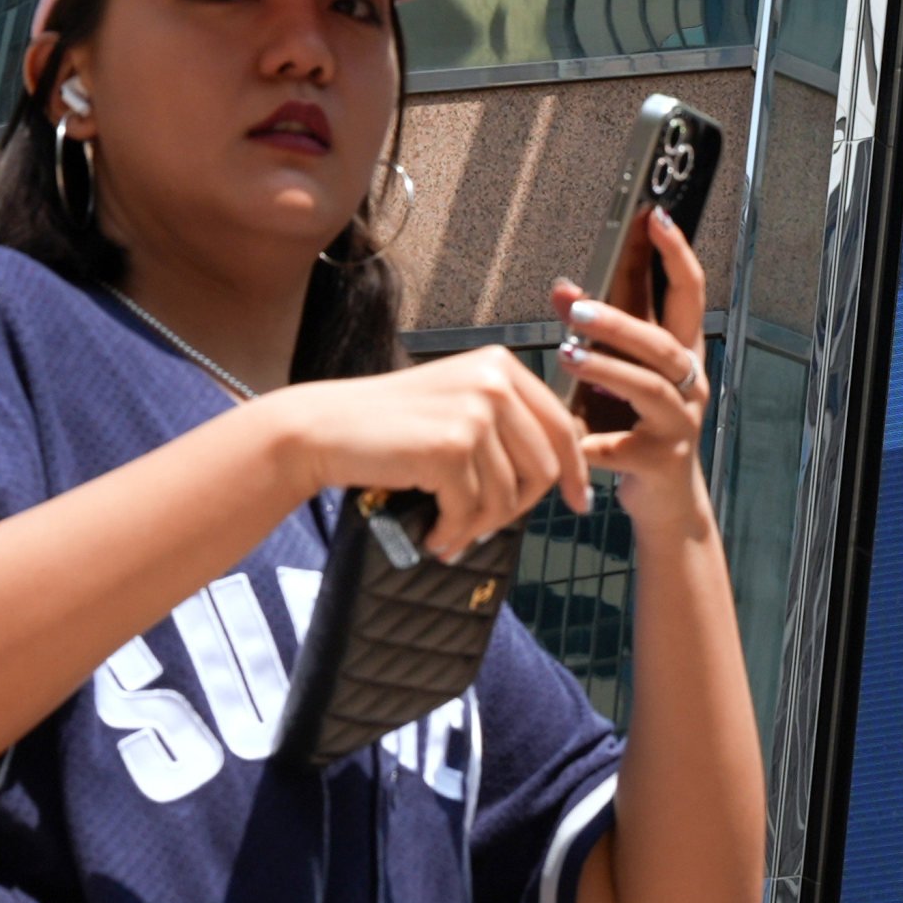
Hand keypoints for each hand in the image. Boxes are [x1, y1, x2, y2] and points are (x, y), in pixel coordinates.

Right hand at [254, 348, 587, 560]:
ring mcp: (475, 412)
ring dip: (480, 527)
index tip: (579, 501)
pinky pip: (472, 511)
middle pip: (543, 466)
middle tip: (485, 530)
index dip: (575, 470)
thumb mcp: (458, 404)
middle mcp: (495, 381)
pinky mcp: (451, 447)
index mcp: (501, 366)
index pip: (561, 425)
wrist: (323, 429)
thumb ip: (507, 423)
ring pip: (508, 496)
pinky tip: (434, 536)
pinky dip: (454, 532)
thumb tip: (562, 467)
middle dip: (517, 509)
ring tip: (451, 534)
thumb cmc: (388, 425)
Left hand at [556, 206, 715, 532]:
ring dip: (606, 367)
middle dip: (623, 319)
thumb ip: (592, 333)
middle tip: (577, 307)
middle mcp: (689, 383)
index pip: (688, 292)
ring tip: (567, 355)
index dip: (675, 253)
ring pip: (649, 386)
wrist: (666, 501)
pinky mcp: (660, 460)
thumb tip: (561, 287)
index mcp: (682, 354)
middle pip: (665, 340)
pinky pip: (621, 446)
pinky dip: (591, 439)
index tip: (654, 217)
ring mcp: (679, 422)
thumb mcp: (616, 376)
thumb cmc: (638, 426)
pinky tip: (566, 433)